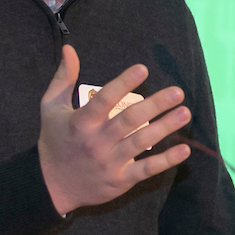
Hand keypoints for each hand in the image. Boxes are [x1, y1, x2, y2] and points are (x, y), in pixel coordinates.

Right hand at [36, 45, 192, 215]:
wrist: (51, 186)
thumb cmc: (54, 141)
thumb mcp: (50, 108)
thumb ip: (63, 79)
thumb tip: (69, 49)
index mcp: (81, 122)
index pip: (104, 99)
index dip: (123, 83)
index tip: (143, 69)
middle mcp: (96, 141)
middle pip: (129, 120)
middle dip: (155, 105)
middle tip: (177, 92)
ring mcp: (110, 162)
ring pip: (141, 142)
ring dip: (165, 127)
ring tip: (184, 113)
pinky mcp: (120, 180)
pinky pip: (146, 169)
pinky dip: (166, 160)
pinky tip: (184, 149)